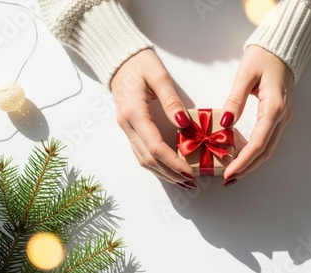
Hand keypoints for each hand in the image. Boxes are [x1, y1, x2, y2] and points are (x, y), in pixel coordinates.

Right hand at [110, 49, 195, 188]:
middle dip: (170, 173)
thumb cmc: (140, 63)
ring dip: (162, 172)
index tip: (189, 171)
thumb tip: (184, 124)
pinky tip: (169, 167)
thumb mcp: (158, 75)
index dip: (173, 162)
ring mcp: (125, 128)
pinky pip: (140, 151)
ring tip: (183, 180)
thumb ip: (171, 100)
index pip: (154, 146)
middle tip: (191, 181)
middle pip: (147, 158)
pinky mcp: (128, 128)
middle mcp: (127, 124)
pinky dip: (155, 163)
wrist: (119, 58)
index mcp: (134, 112)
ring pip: (142, 159)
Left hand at [221, 45, 293, 184]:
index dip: (243, 161)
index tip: (229, 173)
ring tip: (233, 171)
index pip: (259, 143)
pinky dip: (255, 151)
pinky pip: (268, 139)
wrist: (282, 48)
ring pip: (269, 148)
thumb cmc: (263, 56)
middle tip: (228, 179)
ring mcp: (283, 118)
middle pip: (266, 151)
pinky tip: (241, 154)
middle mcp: (282, 117)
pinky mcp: (279, 116)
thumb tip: (225, 124)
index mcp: (274, 108)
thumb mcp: (245, 75)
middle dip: (247, 168)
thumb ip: (235, 100)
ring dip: (252, 162)